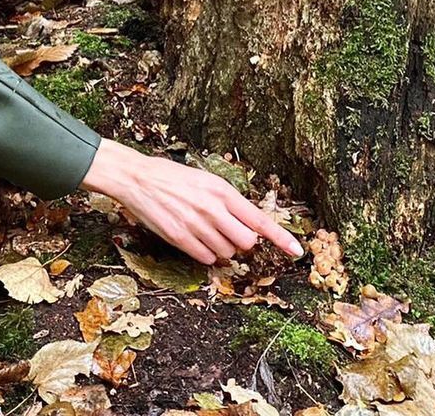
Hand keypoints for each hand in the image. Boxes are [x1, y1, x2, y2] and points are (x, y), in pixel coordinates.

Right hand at [79, 138, 303, 263]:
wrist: (138, 178)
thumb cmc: (172, 176)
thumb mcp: (205, 180)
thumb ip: (226, 201)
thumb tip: (246, 224)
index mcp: (222, 191)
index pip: (259, 219)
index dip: (280, 238)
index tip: (296, 252)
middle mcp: (213, 209)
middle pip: (246, 242)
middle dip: (242, 242)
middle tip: (226, 231)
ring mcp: (197, 225)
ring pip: (227, 252)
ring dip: (222, 247)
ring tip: (204, 229)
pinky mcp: (180, 238)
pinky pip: (207, 258)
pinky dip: (206, 254)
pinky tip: (194, 238)